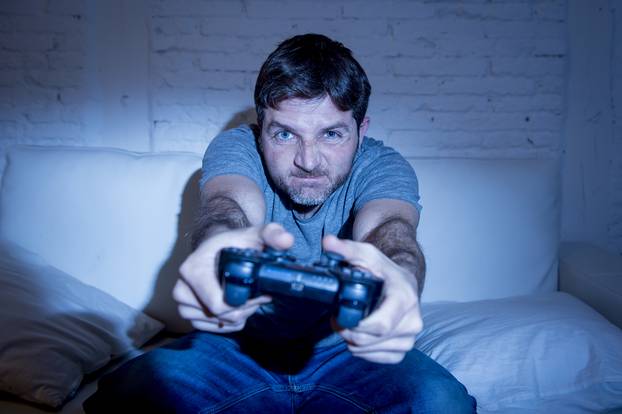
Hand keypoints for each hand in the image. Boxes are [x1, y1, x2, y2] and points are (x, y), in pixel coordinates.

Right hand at [174, 223, 292, 332]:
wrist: (217, 249)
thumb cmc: (234, 243)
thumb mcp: (255, 234)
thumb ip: (272, 234)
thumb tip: (286, 240)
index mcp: (192, 270)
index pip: (219, 304)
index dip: (245, 303)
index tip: (259, 292)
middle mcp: (181, 289)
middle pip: (220, 316)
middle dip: (245, 308)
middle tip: (257, 295)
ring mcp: (184, 305)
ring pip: (219, 323)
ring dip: (239, 315)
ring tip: (246, 296)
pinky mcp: (189, 316)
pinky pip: (215, 329)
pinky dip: (231, 321)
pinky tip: (238, 305)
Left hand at [323, 234, 422, 363]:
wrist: (402, 282)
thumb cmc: (384, 269)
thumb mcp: (366, 254)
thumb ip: (346, 249)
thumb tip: (327, 242)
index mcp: (404, 298)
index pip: (380, 325)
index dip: (355, 326)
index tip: (340, 316)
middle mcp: (412, 320)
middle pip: (371, 340)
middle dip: (348, 332)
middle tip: (337, 319)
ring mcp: (410, 338)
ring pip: (372, 351)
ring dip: (354, 342)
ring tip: (349, 325)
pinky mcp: (403, 349)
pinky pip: (378, 359)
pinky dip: (364, 351)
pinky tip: (360, 336)